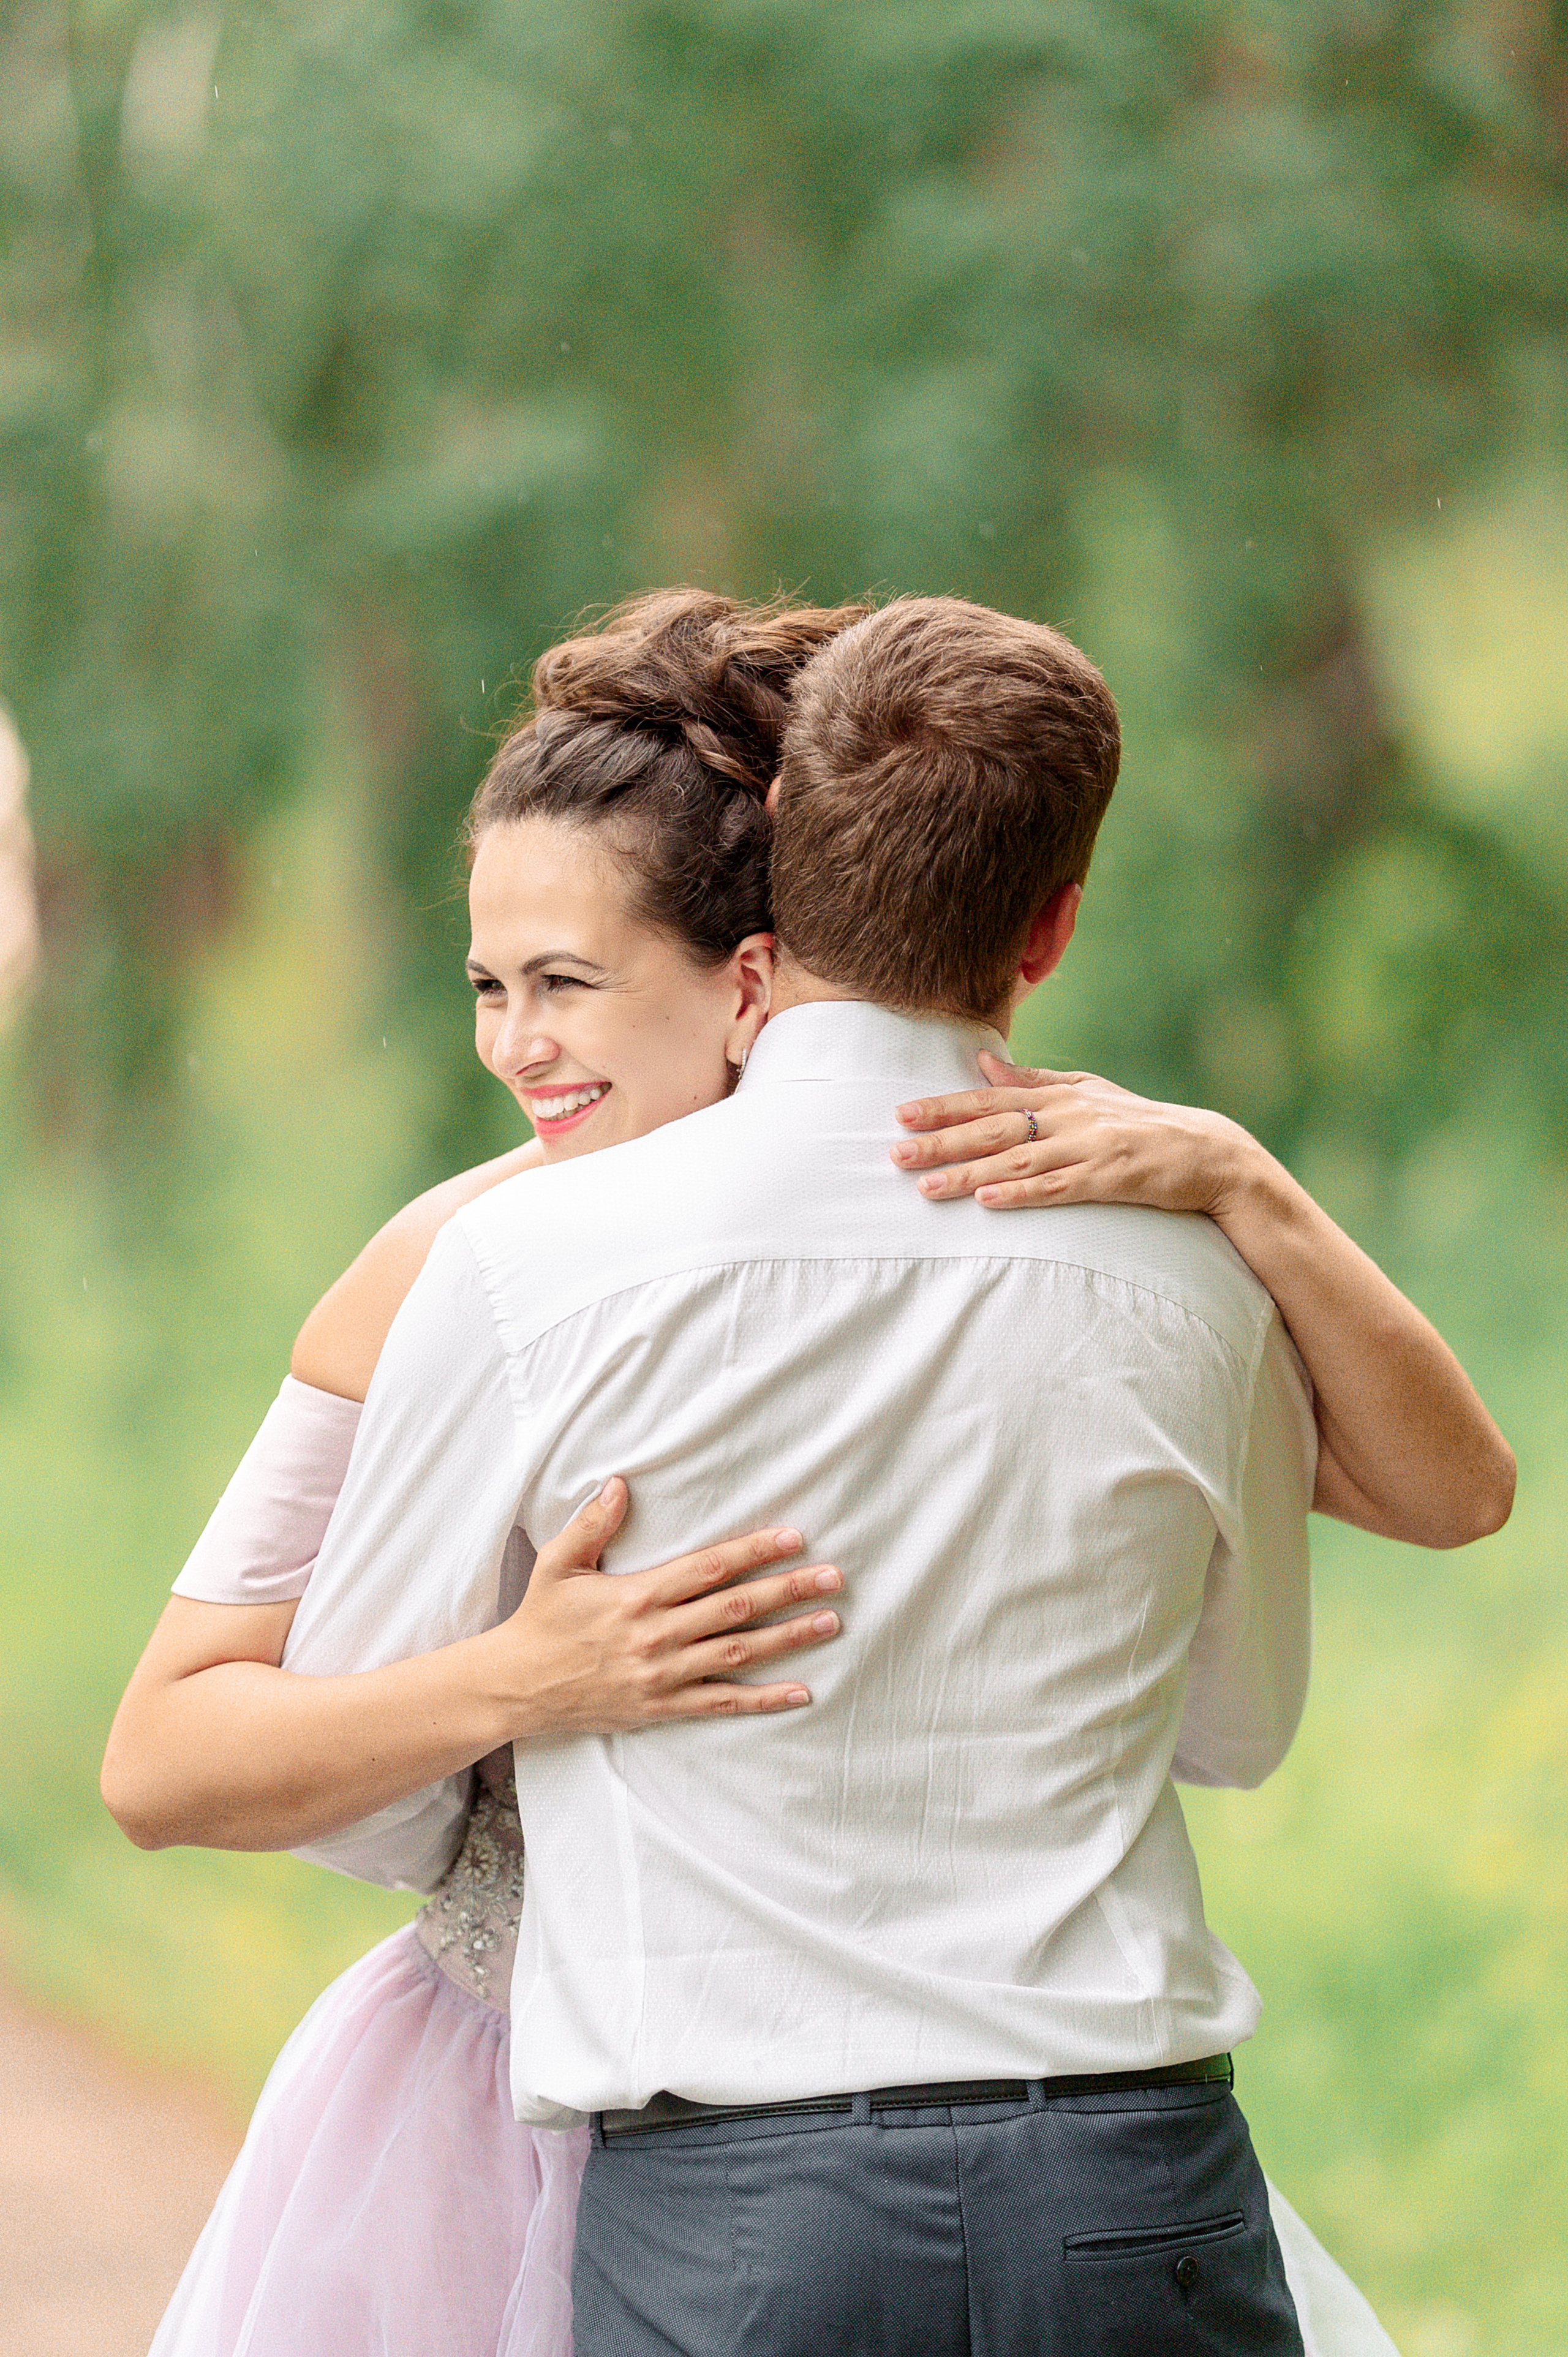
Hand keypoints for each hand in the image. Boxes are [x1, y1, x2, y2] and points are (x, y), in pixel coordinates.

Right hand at [486, 1478, 843, 1736]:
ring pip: (738, 1653)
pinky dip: (763, 1699)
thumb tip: (621, 1483)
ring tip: (830, 1622)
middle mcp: (657, 1634)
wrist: (515, 1687)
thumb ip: (593, 1524)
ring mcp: (662, 1674)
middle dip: (789, 1591)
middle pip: (736, 1608)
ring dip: (789, 1639)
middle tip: (834, 1578)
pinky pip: (721, 1703)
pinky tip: (800, 1691)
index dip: (754, 1551)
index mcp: (637, 1595)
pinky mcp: (661, 1707)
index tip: (794, 1539)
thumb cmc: (540, 1619)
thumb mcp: (559, 1563)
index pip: (709, 1568)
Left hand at [890, 1052, 1253, 1215]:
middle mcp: (1070, 1117)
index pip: (990, 1098)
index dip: (945, 1106)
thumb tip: (980, 1064)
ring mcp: (1089, 1148)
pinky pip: (1058, 1189)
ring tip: (927, 1187)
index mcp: (1061, 1095)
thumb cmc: (1141, 1123)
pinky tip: (990, 1202)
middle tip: (895, 1153)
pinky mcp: (1109, 1180)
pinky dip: (1022, 1195)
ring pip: (1017, 1162)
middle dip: (942, 1141)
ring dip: (969, 1175)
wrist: (1207, 1152)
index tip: (902, 1112)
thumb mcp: (1088, 1092)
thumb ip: (1034, 1081)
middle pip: (994, 1129)